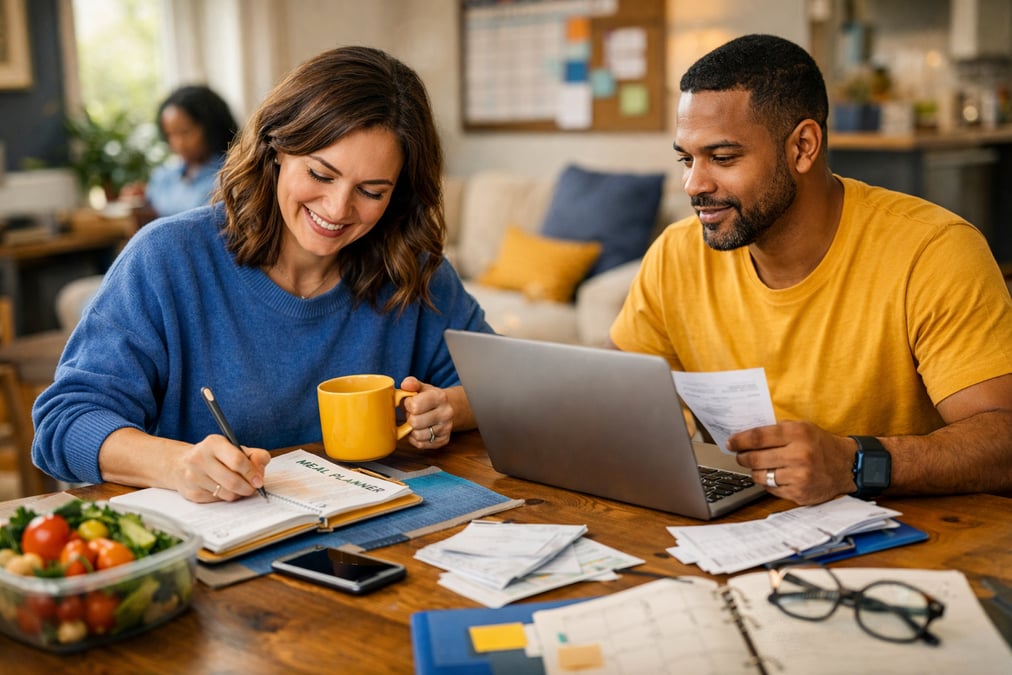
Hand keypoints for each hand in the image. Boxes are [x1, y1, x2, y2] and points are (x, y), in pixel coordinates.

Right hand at [175, 435, 269, 501]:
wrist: (180, 464)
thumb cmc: (214, 456)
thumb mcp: (234, 448)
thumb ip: (254, 455)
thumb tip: (261, 466)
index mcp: (213, 443)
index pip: (237, 461)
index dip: (252, 473)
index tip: (259, 480)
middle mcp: (199, 458)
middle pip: (232, 481)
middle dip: (248, 487)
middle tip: (253, 488)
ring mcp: (193, 477)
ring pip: (227, 494)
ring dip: (238, 493)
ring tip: (239, 487)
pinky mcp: (192, 493)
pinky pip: (218, 500)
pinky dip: (226, 497)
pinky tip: (224, 489)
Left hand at [399, 376, 454, 448]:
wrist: (447, 408)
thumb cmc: (429, 398)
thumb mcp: (421, 388)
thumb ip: (411, 383)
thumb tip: (405, 384)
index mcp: (440, 397)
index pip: (415, 406)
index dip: (408, 404)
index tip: (411, 402)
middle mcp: (446, 413)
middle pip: (415, 422)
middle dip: (410, 418)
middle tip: (413, 414)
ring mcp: (446, 428)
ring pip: (418, 435)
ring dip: (412, 430)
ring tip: (417, 422)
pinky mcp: (444, 440)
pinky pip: (421, 445)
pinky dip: (416, 439)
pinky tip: (419, 430)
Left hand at [727, 420, 856, 504]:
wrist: (846, 466)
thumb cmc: (819, 444)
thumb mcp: (802, 427)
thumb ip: (776, 430)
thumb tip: (745, 436)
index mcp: (798, 434)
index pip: (758, 437)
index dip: (739, 440)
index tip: (730, 443)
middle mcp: (799, 455)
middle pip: (755, 458)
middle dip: (743, 457)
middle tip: (740, 456)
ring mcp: (800, 476)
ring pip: (760, 475)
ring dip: (755, 471)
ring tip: (760, 465)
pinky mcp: (800, 493)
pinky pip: (771, 489)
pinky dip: (768, 483)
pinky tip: (774, 476)